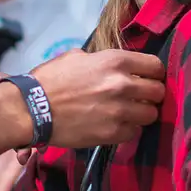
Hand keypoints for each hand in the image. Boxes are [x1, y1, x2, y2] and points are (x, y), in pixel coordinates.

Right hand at [29, 49, 165, 147]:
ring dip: (141, 114)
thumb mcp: (76, 57)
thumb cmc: (50, 79)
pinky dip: (127, 130)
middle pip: (158, 92)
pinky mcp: (113, 133)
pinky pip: (135, 132)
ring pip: (151, 114)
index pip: (156, 66)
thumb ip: (102, 60)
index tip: (146, 78)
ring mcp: (120, 111)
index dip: (152, 73)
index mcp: (115, 61)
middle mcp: (123, 85)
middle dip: (149, 95)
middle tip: (138, 98)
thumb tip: (114, 66)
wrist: (32, 109)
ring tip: (126, 114)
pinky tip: (113, 125)